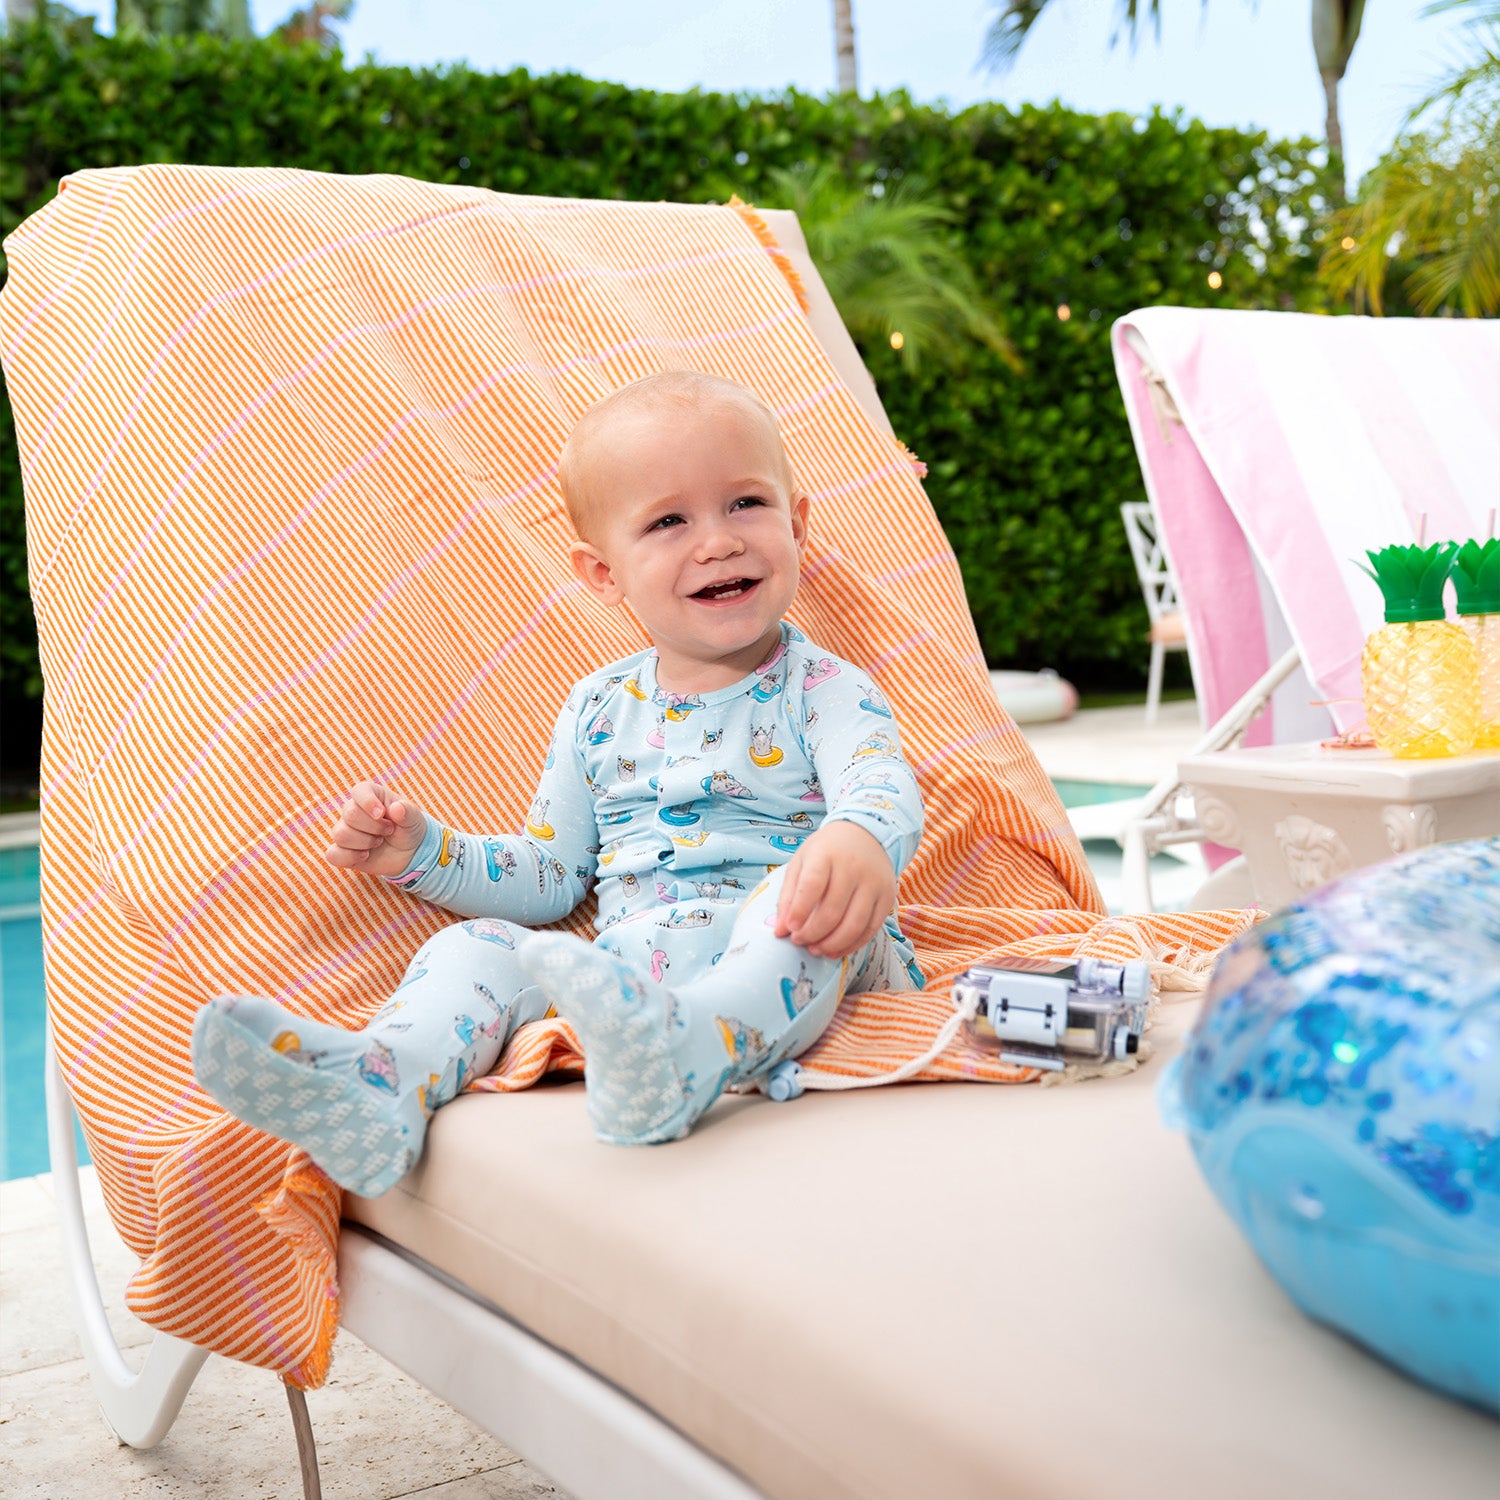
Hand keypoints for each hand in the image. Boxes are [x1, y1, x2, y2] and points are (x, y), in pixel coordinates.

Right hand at [326, 779, 427, 877]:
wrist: (409, 852)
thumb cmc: (408, 828)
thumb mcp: (414, 818)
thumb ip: (407, 811)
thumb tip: (396, 808)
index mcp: (370, 794)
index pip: (358, 791)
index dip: (368, 803)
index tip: (382, 814)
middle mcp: (353, 810)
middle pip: (350, 815)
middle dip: (373, 827)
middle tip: (389, 830)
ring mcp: (345, 830)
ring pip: (340, 835)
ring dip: (365, 842)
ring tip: (379, 841)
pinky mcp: (342, 851)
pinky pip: (333, 854)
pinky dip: (350, 857)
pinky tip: (366, 855)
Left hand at [774, 821, 896, 959]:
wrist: (865, 835)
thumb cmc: (826, 852)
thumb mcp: (801, 863)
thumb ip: (788, 896)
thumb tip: (779, 930)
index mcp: (826, 854)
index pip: (812, 885)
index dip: (800, 911)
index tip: (789, 928)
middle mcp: (853, 867)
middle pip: (833, 910)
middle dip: (812, 933)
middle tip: (799, 941)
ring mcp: (874, 883)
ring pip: (854, 924)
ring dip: (832, 944)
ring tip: (815, 949)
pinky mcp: (887, 897)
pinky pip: (871, 929)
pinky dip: (852, 945)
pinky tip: (835, 950)